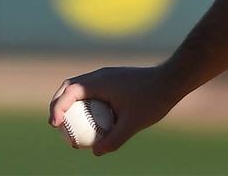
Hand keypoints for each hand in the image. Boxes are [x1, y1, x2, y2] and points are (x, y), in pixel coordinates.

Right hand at [48, 65, 184, 155]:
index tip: (55, 124)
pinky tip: (90, 121)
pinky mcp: (114, 81)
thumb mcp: (133, 123)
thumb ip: (114, 139)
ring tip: (69, 126)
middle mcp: (100, 75)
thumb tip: (96, 152)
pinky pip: (93, 91)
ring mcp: (107, 77)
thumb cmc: (153, 99)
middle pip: (69, 87)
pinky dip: (85, 104)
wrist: (172, 80)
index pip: (70, 91)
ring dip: (71, 104)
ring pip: (80, 88)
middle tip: (55, 124)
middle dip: (58, 104)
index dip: (58, 107)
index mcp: (100, 81)